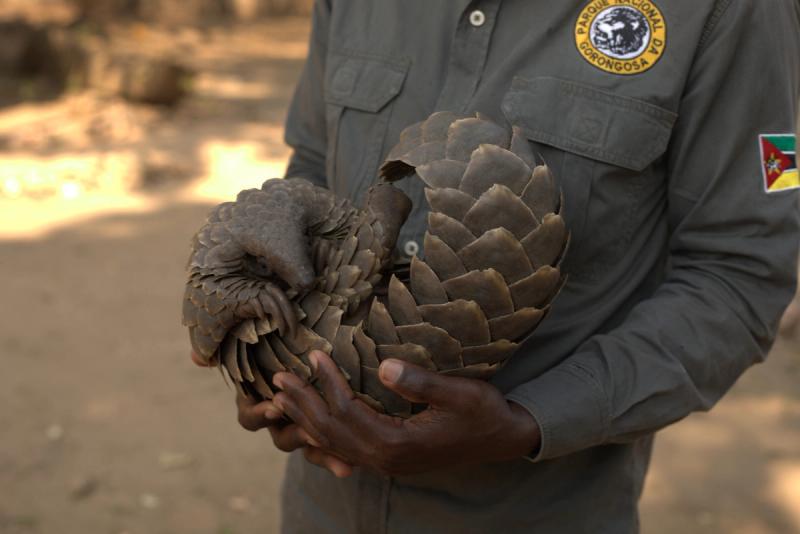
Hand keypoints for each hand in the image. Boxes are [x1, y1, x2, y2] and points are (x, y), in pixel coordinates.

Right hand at [191, 349, 352, 476]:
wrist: (305, 358)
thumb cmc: (270, 352)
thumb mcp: (250, 350)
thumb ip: (224, 354)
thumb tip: (194, 356)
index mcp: (256, 404)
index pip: (249, 417)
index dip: (260, 413)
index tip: (275, 405)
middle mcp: (276, 421)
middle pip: (281, 437)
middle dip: (296, 435)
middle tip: (311, 432)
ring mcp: (298, 428)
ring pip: (306, 447)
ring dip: (321, 454)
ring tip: (338, 459)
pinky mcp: (320, 433)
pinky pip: (326, 450)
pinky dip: (336, 460)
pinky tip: (349, 468)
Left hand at [272, 351, 540, 476]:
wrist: (503, 440)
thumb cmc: (483, 413)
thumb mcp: (460, 393)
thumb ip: (421, 383)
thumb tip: (383, 366)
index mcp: (399, 443)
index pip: (349, 412)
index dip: (328, 383)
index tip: (313, 355)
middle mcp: (386, 459)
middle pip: (331, 432)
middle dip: (303, 405)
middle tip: (278, 379)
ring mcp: (387, 463)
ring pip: (334, 445)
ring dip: (306, 421)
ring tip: (281, 400)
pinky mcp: (391, 459)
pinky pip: (345, 452)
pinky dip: (322, 438)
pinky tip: (309, 427)